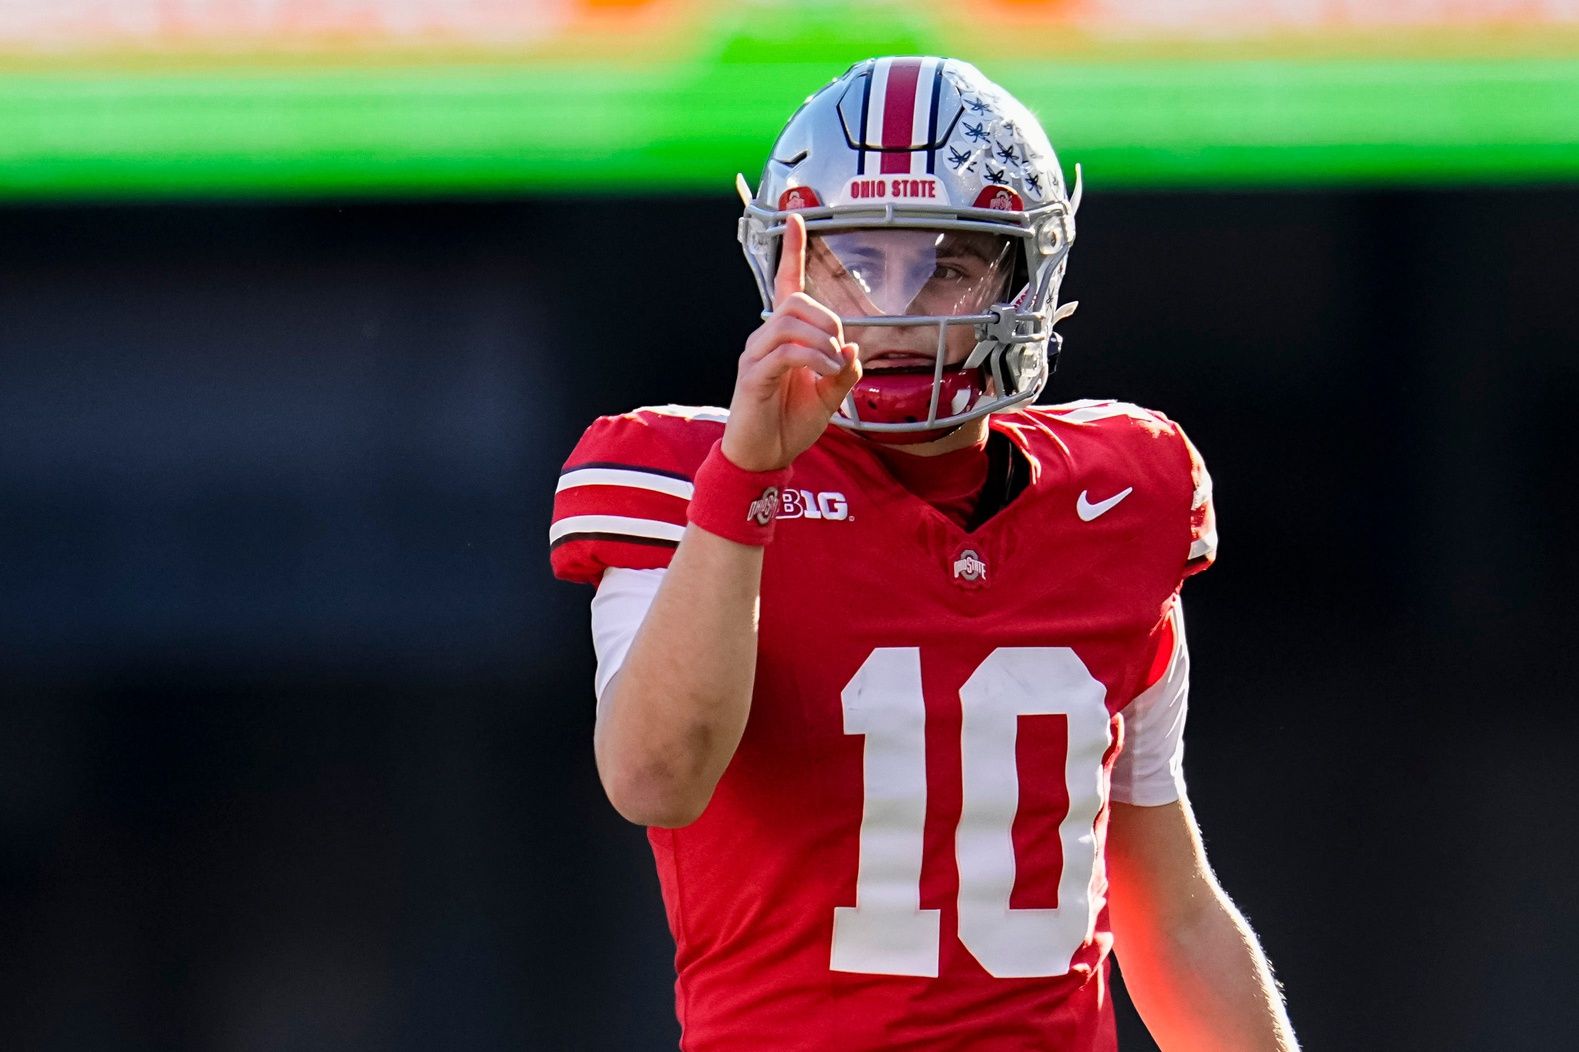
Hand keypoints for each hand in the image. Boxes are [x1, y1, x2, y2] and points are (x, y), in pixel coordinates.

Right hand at [721, 213, 861, 471]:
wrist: (763, 458)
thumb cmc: (790, 425)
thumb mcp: (829, 398)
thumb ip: (844, 371)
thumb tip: (853, 346)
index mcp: (784, 339)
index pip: (786, 285)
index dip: (792, 252)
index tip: (797, 219)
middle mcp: (765, 340)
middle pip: (794, 300)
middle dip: (826, 318)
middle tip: (838, 350)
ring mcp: (755, 356)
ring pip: (788, 322)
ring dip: (821, 341)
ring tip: (832, 367)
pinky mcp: (753, 376)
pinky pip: (784, 352)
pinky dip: (812, 358)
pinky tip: (825, 374)